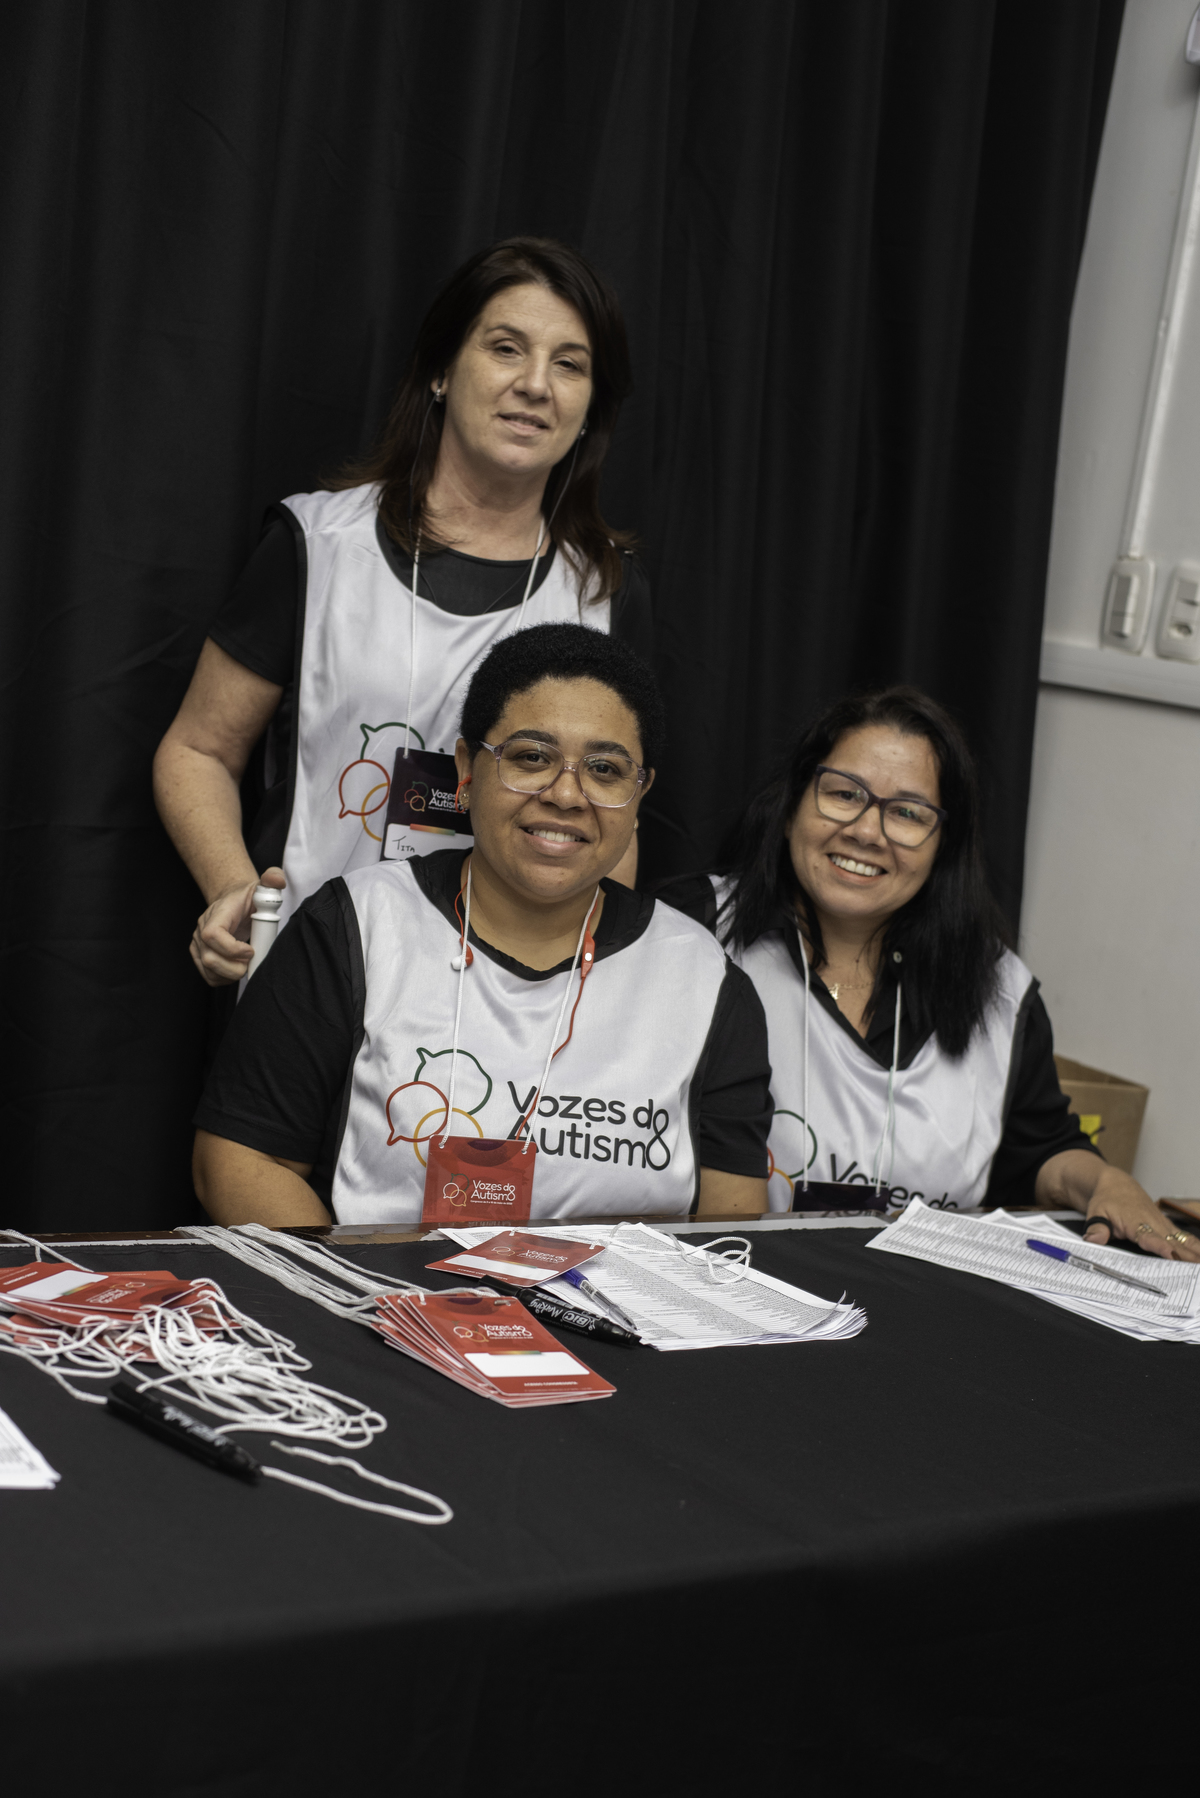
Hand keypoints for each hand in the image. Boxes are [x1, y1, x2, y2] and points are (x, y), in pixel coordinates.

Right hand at [190, 867, 283, 986]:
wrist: (233, 902)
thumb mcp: (262, 886)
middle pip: (209, 958)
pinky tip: (237, 969)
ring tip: (246, 966)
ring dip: (230, 974)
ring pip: (208, 970)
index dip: (232, 949)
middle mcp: (201, 929)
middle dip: (234, 967)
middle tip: (252, 961)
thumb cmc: (248, 898)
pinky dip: (224, 978)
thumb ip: (272, 879)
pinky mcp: (199, 955)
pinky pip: (208, 976)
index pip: (213, 935)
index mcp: (217, 913)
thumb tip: (277, 880)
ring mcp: (198, 944)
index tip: (251, 950)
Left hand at [1081, 1168, 1199, 1261]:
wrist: (1115, 1184)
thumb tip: (1093, 1240)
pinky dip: (1194, 1246)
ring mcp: (1161, 1223)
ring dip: (1193, 1251)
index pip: (1148, 1236)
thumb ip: (1097, 1228)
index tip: (1169, 1254)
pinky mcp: (1166, 1225)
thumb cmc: (1106, 1200)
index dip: (1159, 1245)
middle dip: (1184, 1255)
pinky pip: (1183, 1237)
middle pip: (1170, 1241)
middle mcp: (1152, 1222)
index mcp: (1134, 1221)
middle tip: (1195, 1268)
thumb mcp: (1096, 1212)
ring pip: (1181, 1239)